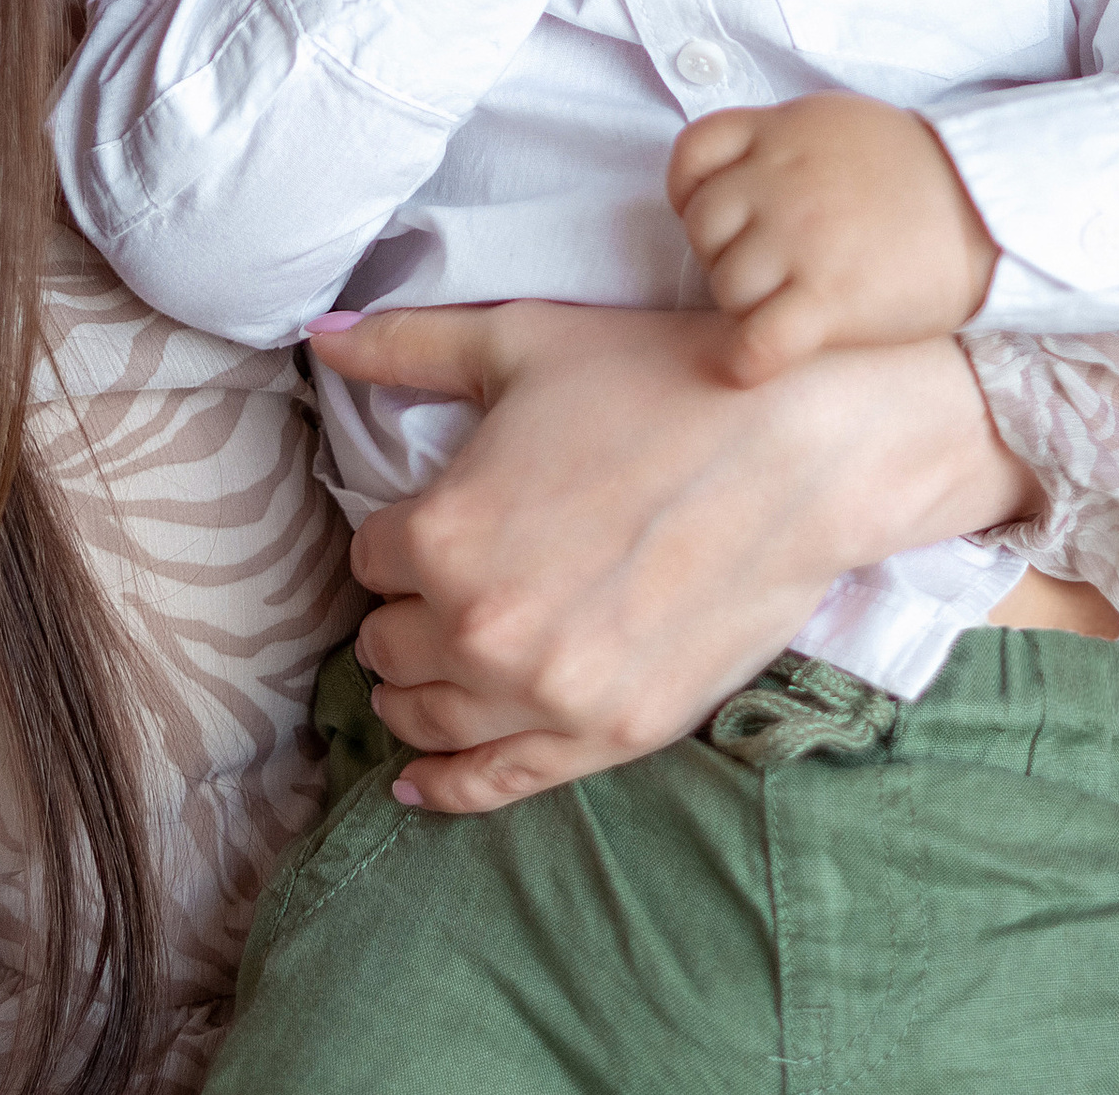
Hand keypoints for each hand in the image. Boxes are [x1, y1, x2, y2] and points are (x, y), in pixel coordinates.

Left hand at [306, 299, 1037, 812]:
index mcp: (445, 534)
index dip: (398, 532)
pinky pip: (498, 784)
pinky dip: (447, 786)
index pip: (369, 556)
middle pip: (390, 640)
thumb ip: (408, 345)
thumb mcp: (523, 342)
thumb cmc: (659, 380)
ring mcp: (547, 695)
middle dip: (404, 606)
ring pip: (428, 716)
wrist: (799, 446)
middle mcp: (480, 630)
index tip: (433, 517)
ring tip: (416, 670)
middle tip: (436, 582)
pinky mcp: (612, 735)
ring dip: (413, 689)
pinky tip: (416, 780)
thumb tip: (320, 333)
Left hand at [668, 94, 999, 383]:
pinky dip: (746, 362)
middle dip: (726, 254)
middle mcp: (782, 180)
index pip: (692, 155)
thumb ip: (783, 141)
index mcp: (784, 131)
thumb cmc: (922, 172)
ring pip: (726, 287)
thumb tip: (734, 178)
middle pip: (704, 228)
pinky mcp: (829, 299)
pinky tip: (758, 364)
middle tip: (771, 270)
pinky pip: (754, 342)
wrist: (996, 210)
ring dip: (746, 307)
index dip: (691, 193)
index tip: (721, 217)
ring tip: (787, 306)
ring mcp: (802, 239)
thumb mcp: (842, 124)